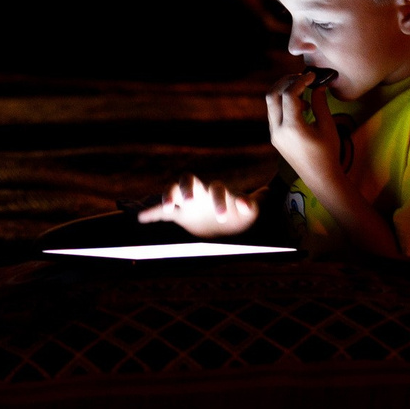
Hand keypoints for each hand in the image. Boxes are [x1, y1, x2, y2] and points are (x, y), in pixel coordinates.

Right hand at [137, 175, 257, 238]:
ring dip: (168, 196)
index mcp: (218, 193)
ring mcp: (186, 203)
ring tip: (166, 207)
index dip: (220, 200)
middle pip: (189, 181)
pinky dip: (150, 213)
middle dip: (187, 188)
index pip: (217, 189)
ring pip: (172, 192)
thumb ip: (257, 201)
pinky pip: (160, 212)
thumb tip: (268, 195)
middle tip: (190, 199)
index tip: (223, 216)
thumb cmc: (240, 216)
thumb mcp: (251, 210)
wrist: (226, 227)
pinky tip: (141, 218)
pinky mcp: (177, 215)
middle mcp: (201, 194)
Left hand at [266, 71, 342, 188]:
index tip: (312, 75)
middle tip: (302, 77)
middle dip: (286, 82)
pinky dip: (283, 104)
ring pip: (270, 104)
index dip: (300, 80)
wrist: (321, 178)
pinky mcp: (275, 138)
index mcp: (292, 127)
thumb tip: (317, 85)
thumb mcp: (327, 126)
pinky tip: (301, 106)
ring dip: (283, 92)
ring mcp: (274, 135)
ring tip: (304, 91)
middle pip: (272, 95)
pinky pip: (274, 114)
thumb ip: (320, 103)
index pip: (289, 94)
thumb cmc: (328, 153)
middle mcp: (278, 130)